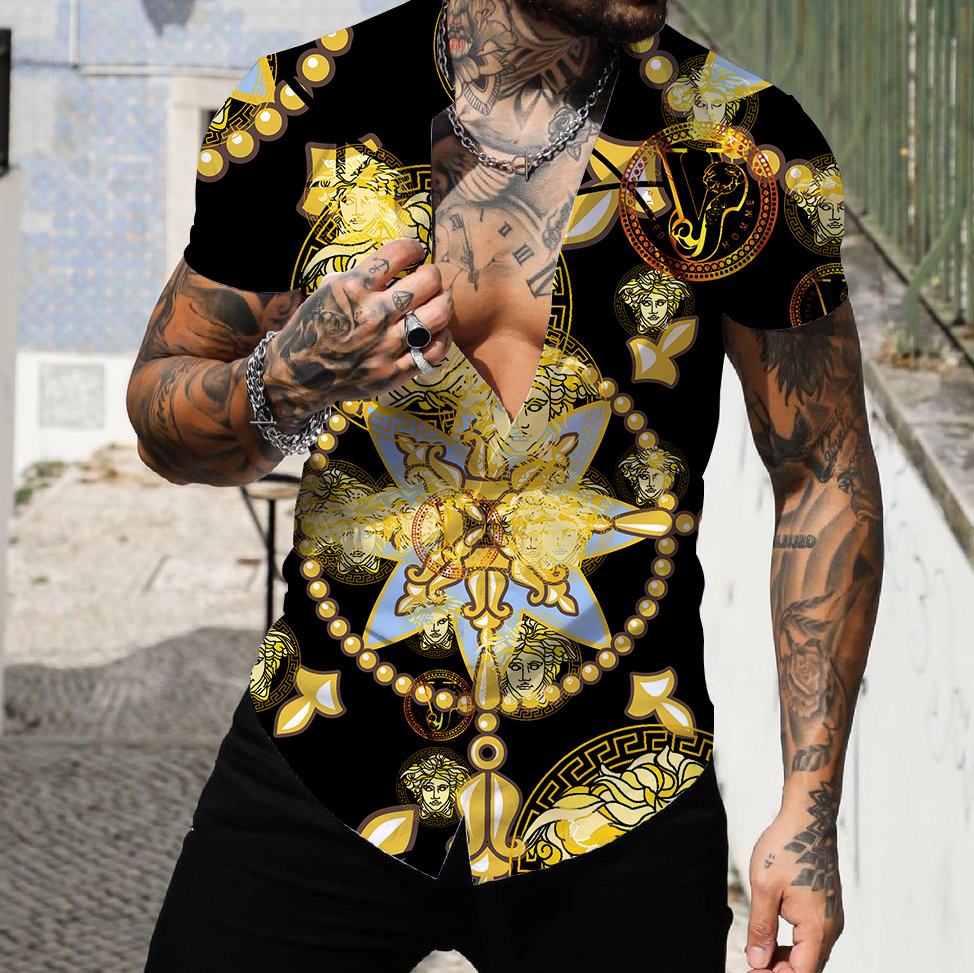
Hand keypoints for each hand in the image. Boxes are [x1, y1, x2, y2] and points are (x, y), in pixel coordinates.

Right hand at [261, 237, 452, 429]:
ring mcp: (385, 346)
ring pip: (436, 315)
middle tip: (429, 279)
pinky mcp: (393, 372)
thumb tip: (385, 266)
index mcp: (353, 289)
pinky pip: (433, 352)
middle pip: (426, 282)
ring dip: (443, 304)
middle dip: (433, 275)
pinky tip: (436, 333)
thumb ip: (355, 278)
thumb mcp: (325, 293)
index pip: (397, 254)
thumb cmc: (313, 329)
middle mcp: (373, 315)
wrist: (298, 376)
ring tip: (438, 302)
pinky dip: (442, 338)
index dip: (413, 248)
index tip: (416, 253)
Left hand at [744, 804, 844, 972]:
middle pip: (807, 967)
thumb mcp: (764, 888)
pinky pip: (812, 937)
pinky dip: (793, 944)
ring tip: (758, 951)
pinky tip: (772, 935)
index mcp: (817, 928)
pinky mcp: (826, 908)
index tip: (752, 969)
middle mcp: (830, 927)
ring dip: (785, 958)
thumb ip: (761, 928)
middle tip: (752, 962)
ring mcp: (830, 917)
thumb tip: (758, 960)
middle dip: (779, 970)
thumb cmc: (786, 848)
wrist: (807, 820)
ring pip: (810, 953)